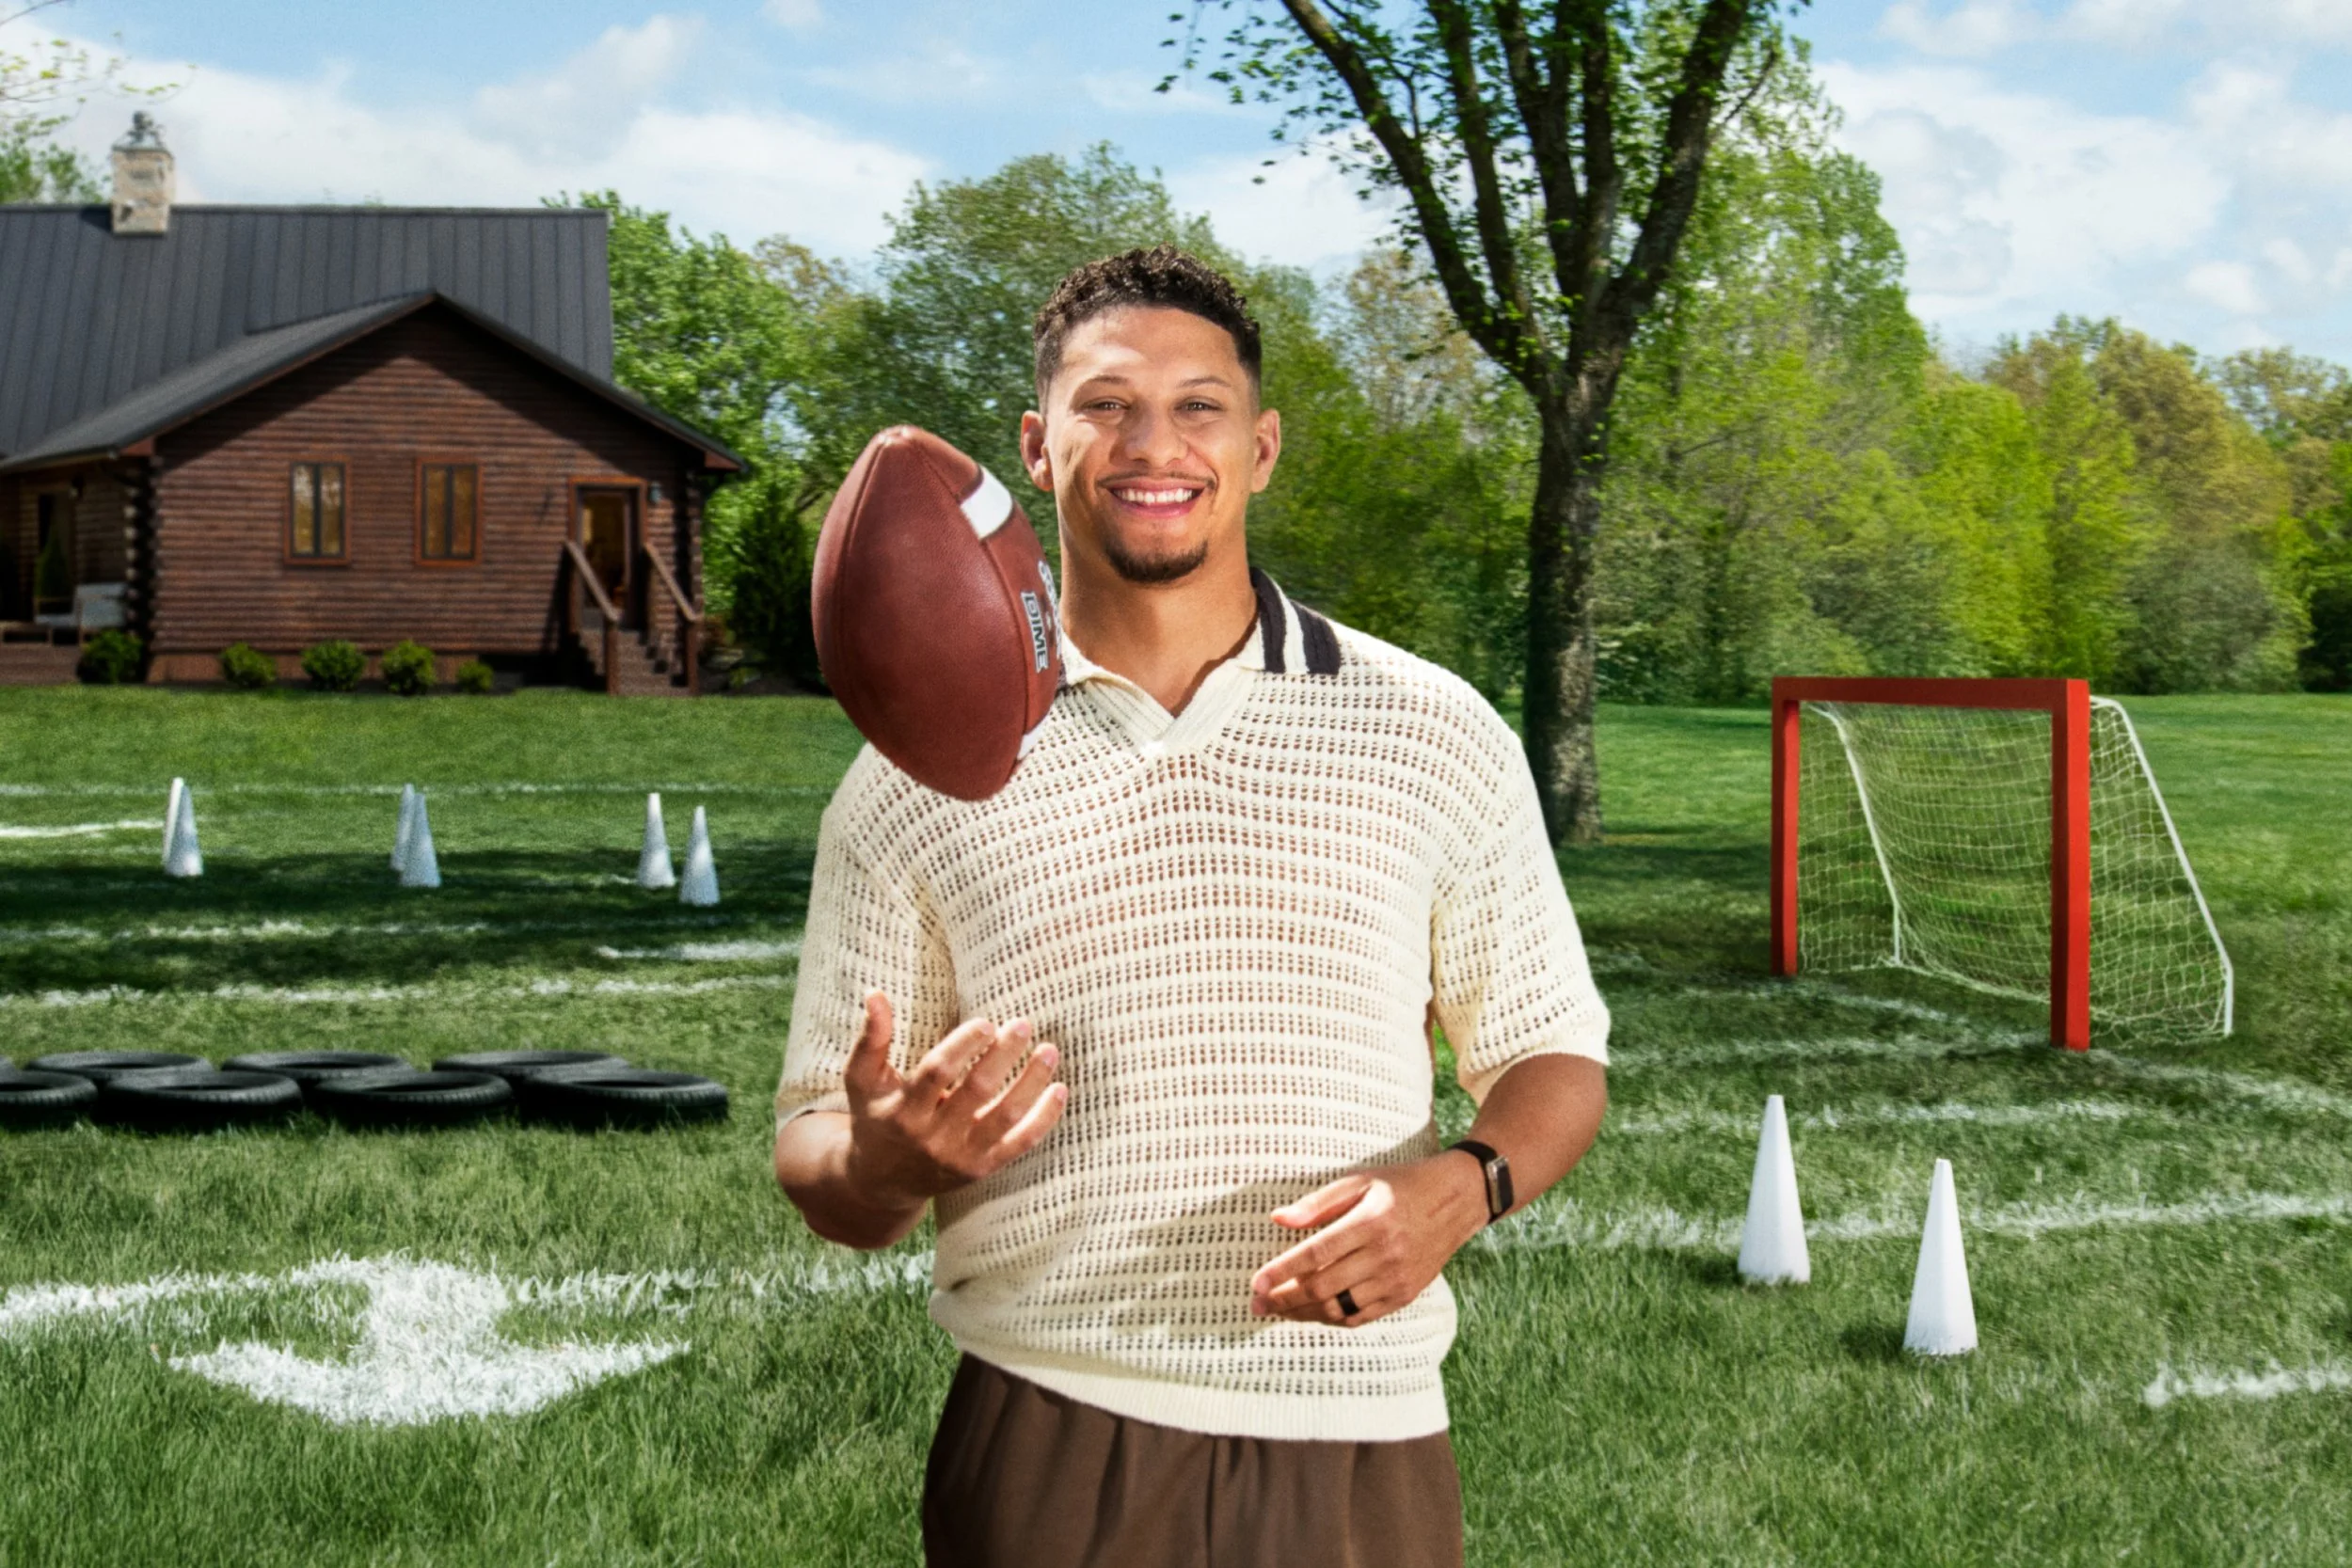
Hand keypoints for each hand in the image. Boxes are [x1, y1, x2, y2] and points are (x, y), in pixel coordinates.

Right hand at [841, 990, 1067, 1213]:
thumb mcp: (862, 1081)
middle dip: (1003, 1056)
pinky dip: (1044, 1118)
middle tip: (1022, 1024)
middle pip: (976, 1092)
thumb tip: (876, 993)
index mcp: (904, 1111)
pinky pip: (1021, 1143)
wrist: (881, 1183)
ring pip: (1005, 1117)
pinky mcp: (983, 1168)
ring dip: (1031, 1083)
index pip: (937, 1073)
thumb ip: (871, 1039)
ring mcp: (961, 1156)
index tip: (985, 1023)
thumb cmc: (875, 1118)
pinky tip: (1060, 1090)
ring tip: (1049, 1051)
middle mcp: (933, 1137)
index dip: (963, 1046)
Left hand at [1248, 1152, 1488, 1328]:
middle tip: (1256, 1303)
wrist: (1455, 1203)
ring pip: (1339, 1309)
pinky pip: (1360, 1316)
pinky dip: (1332, 1318)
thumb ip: (1317, 1204)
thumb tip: (1277, 1219)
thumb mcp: (1360, 1181)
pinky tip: (1311, 1312)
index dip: (1281, 1271)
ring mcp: (1396, 1280)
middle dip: (1284, 1299)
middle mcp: (1385, 1255)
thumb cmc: (1401, 1186)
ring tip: (1277, 1310)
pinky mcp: (1404, 1295)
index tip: (1255, 1282)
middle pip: (1323, 1288)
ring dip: (1303, 1313)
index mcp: (1370, 1222)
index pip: (1316, 1254)